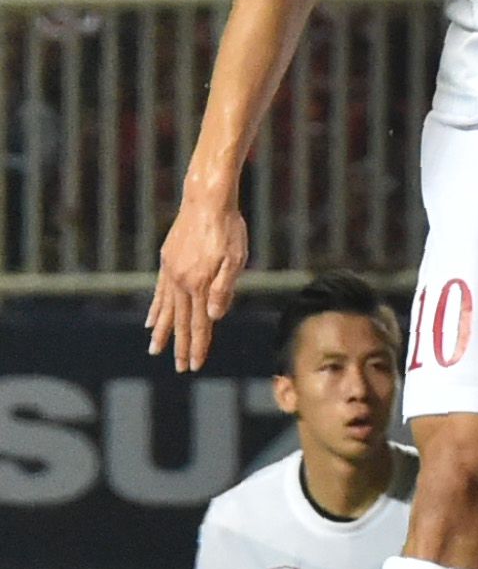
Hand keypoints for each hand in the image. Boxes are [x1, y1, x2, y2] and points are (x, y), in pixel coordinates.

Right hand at [148, 191, 249, 371]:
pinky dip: (156, 309)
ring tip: (155, 350)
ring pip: (166, 310)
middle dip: (180, 346)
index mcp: (199, 284)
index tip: (194, 365)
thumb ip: (223, 289)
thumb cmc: (228, 230)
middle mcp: (181, 282)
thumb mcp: (235, 259)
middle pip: (181, 321)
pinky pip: (159, 293)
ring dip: (163, 332)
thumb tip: (214, 317)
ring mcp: (171, 272)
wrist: (206, 201)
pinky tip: (151, 321)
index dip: (198, 346)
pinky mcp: (167, 262)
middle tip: (179, 367)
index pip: (200, 323)